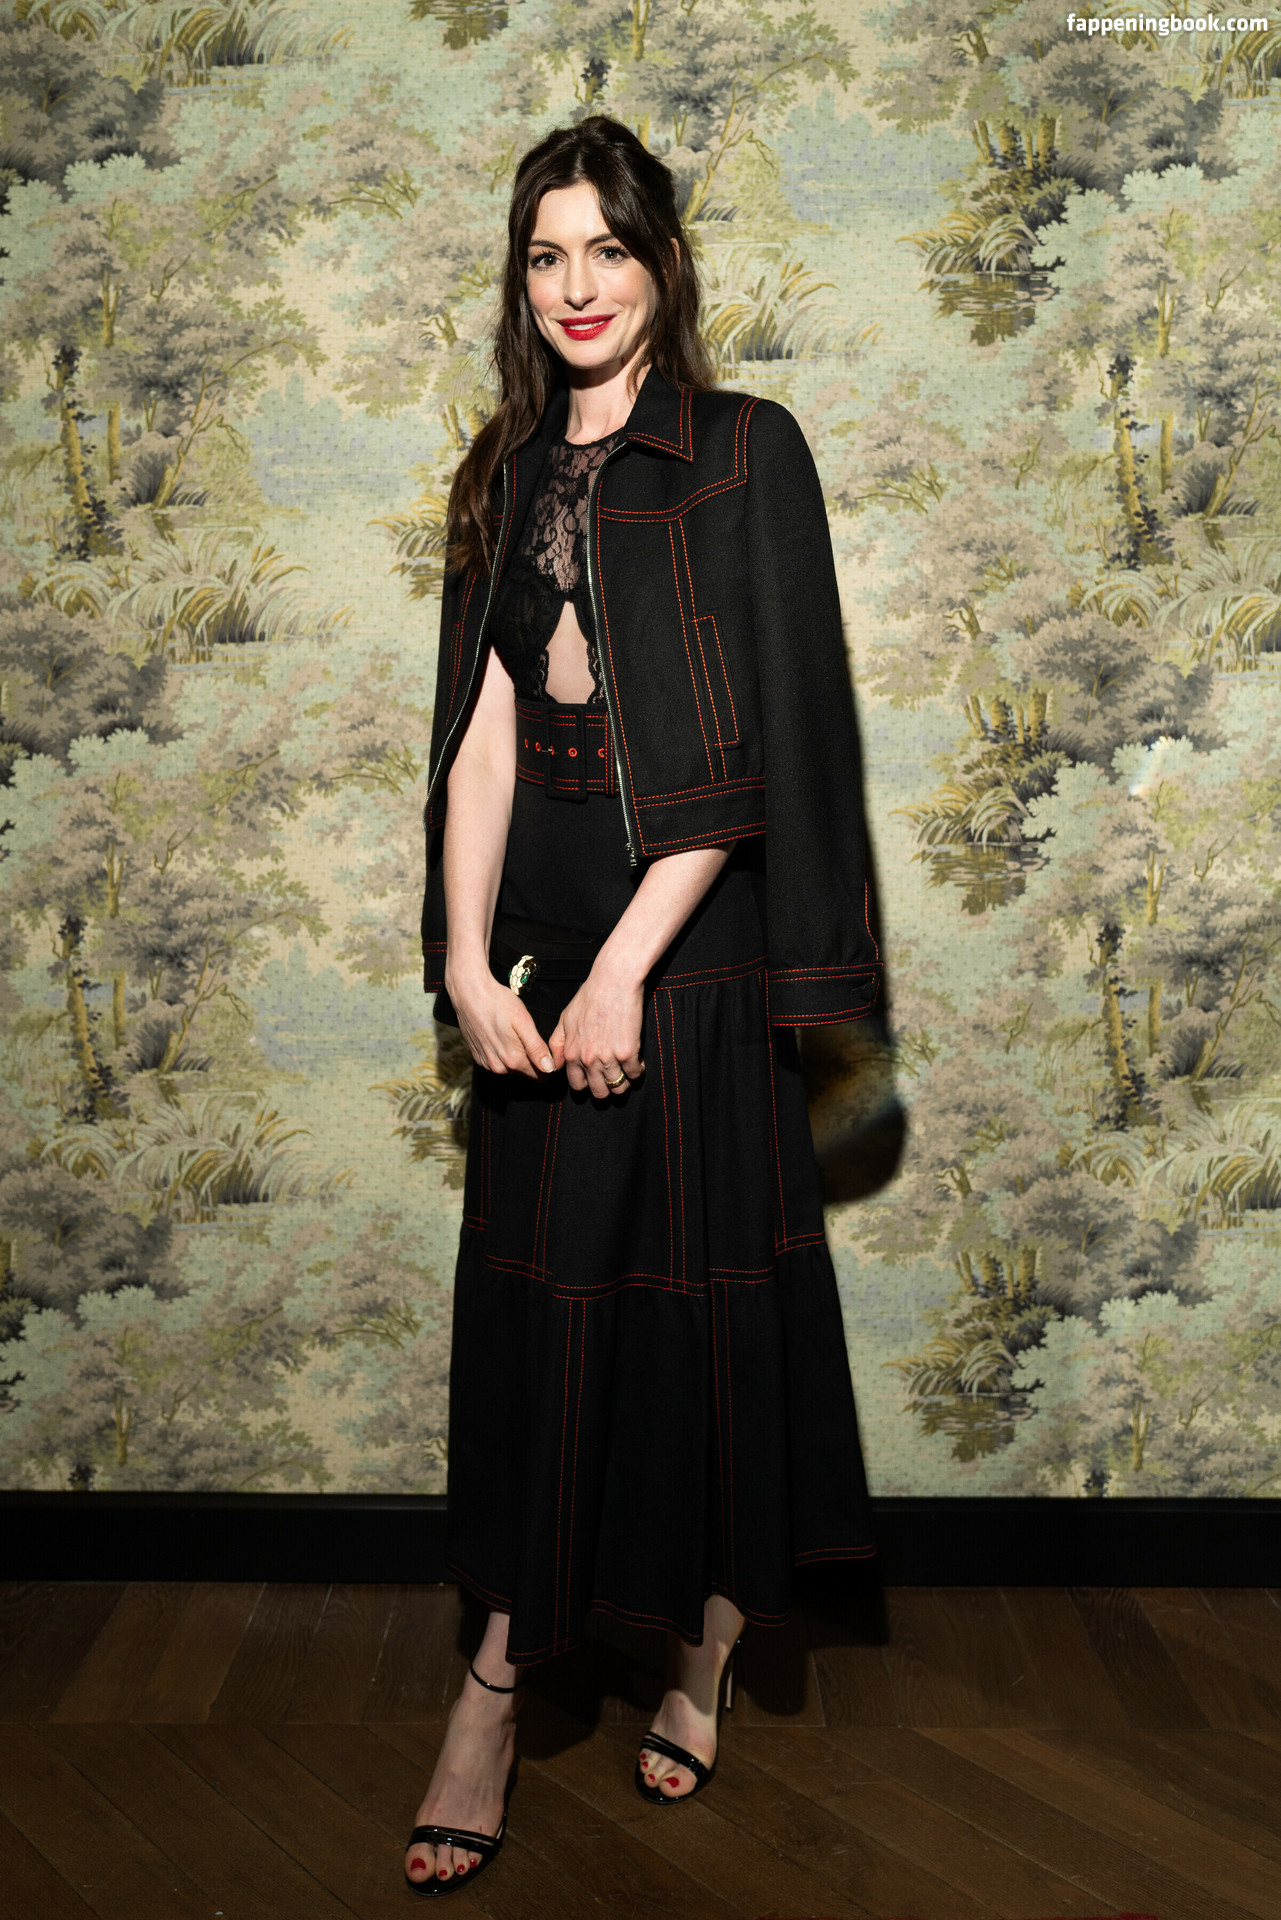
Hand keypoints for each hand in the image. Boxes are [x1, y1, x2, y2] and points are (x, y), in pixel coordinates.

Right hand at [446, 961, 553, 1077]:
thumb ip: (536, 1048)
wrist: (469, 994)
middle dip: (532, 1059)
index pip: (539, 1075)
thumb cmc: (498, 1003)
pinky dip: (502, 1052)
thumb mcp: (523, 1021)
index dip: (547, 1065)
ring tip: (514, 1033)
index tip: (547, 1050)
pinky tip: (501, 1035)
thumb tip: (548, 1068)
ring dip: (516, 1055)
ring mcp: (486, 1062)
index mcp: (513, 1059)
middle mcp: (498, 1066)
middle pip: (525, 1071)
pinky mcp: (478, 1056)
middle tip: (528, 1035)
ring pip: (511, 1067)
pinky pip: (497, 1061)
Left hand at [550, 956, 644, 1097]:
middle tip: (613, 1080)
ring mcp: (608, 1058)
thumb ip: (557, 1044)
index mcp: (571, 1053)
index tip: (595, 1080)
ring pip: (618, 1088)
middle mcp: (588, 1060)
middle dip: (606, 1090)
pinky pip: (635, 1074)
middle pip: (599, 1092)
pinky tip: (637, 1062)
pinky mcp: (628, 1053)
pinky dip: (637, 1071)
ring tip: (626, 1072)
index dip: (587, 1085)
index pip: (577, 1085)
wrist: (613, 982)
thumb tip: (554, 1065)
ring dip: (624, 1083)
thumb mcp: (565, 1019)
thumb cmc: (589, 996)